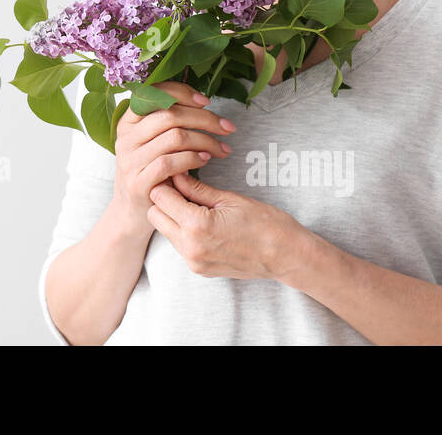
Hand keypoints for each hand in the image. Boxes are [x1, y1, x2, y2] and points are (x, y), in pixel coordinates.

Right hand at [111, 81, 235, 238]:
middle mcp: (126, 138)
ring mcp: (130, 160)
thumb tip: (201, 103)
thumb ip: (167, 124)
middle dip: (205, 119)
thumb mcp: (151, 143)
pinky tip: (206, 160)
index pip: (153, 94)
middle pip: (170, 115)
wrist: (131, 212)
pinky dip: (193, 158)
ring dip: (205, 141)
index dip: (182, 93)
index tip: (206, 101)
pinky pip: (170, 162)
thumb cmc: (149, 172)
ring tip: (222, 149)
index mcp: (128, 122)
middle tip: (227, 128)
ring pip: (175, 137)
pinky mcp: (139, 182)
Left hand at [147, 171, 303, 280]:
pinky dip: (182, 231)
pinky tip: (202, 220)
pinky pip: (178, 245)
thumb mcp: (229, 199)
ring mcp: (193, 261)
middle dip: (164, 198)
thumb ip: (197, 189)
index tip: (176, 172)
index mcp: (197, 225)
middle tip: (182, 186)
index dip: (166, 181)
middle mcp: (190, 247)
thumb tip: (175, 174)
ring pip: (165, 230)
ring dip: (172, 215)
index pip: (160, 197)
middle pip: (155, 215)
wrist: (286, 256)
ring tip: (194, 203)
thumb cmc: (265, 223)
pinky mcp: (199, 269)